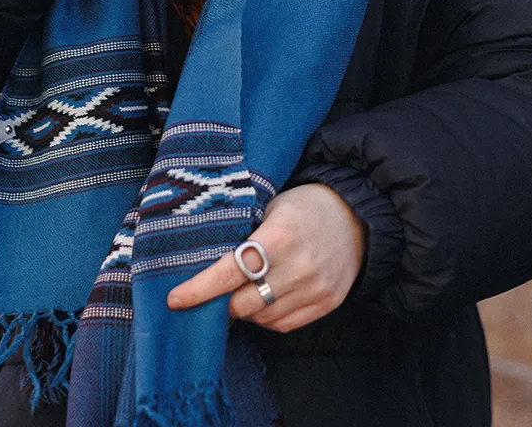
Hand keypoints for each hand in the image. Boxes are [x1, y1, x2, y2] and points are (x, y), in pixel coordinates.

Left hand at [166, 184, 366, 333]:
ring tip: (241, 290)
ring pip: (262, 318)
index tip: (175, 299)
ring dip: (244, 310)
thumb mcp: (271, 206)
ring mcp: (315, 289)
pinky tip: (263, 299)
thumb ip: (244, 234)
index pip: (230, 271)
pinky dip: (266, 318)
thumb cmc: (304, 206)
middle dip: (221, 301)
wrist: (356, 215)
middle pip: (243, 303)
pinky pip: (284, 325)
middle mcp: (299, 267)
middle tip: (211, 292)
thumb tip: (200, 259)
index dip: (200, 289)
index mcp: (280, 237)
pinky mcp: (327, 304)